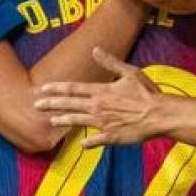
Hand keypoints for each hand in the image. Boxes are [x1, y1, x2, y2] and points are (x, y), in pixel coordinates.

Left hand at [35, 48, 164, 146]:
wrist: (159, 115)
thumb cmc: (147, 93)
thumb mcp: (130, 72)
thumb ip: (111, 63)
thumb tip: (96, 50)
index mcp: (102, 91)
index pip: (74, 88)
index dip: (57, 88)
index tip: (43, 89)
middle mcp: (98, 107)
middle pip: (70, 104)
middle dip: (52, 104)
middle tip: (37, 105)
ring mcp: (103, 123)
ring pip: (78, 121)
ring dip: (63, 120)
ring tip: (52, 120)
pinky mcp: (111, 137)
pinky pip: (96, 140)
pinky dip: (88, 143)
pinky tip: (82, 145)